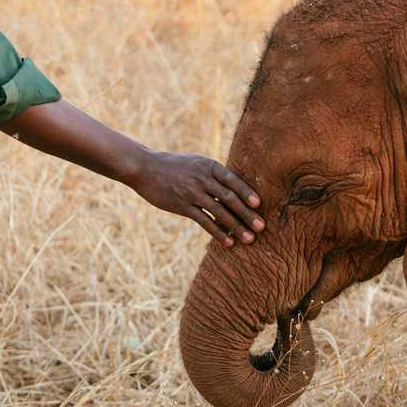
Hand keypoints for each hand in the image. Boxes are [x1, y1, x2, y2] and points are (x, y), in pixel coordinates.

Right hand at [0, 100, 263, 246]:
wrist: (144, 168)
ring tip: (249, 238)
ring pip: (219, 211)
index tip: (260, 204)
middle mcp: (202, 178)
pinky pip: (203, 221)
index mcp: (209, 165)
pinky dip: (217, 233)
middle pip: (230, 197)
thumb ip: (213, 173)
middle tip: (262, 226)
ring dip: (236, 226)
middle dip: (247, 213)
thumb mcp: (195, 163)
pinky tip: (227, 242)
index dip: (247, 192)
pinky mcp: (181, 205)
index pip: (233, 179)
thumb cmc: (173, 166)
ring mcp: (192, 192)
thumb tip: (234, 186)